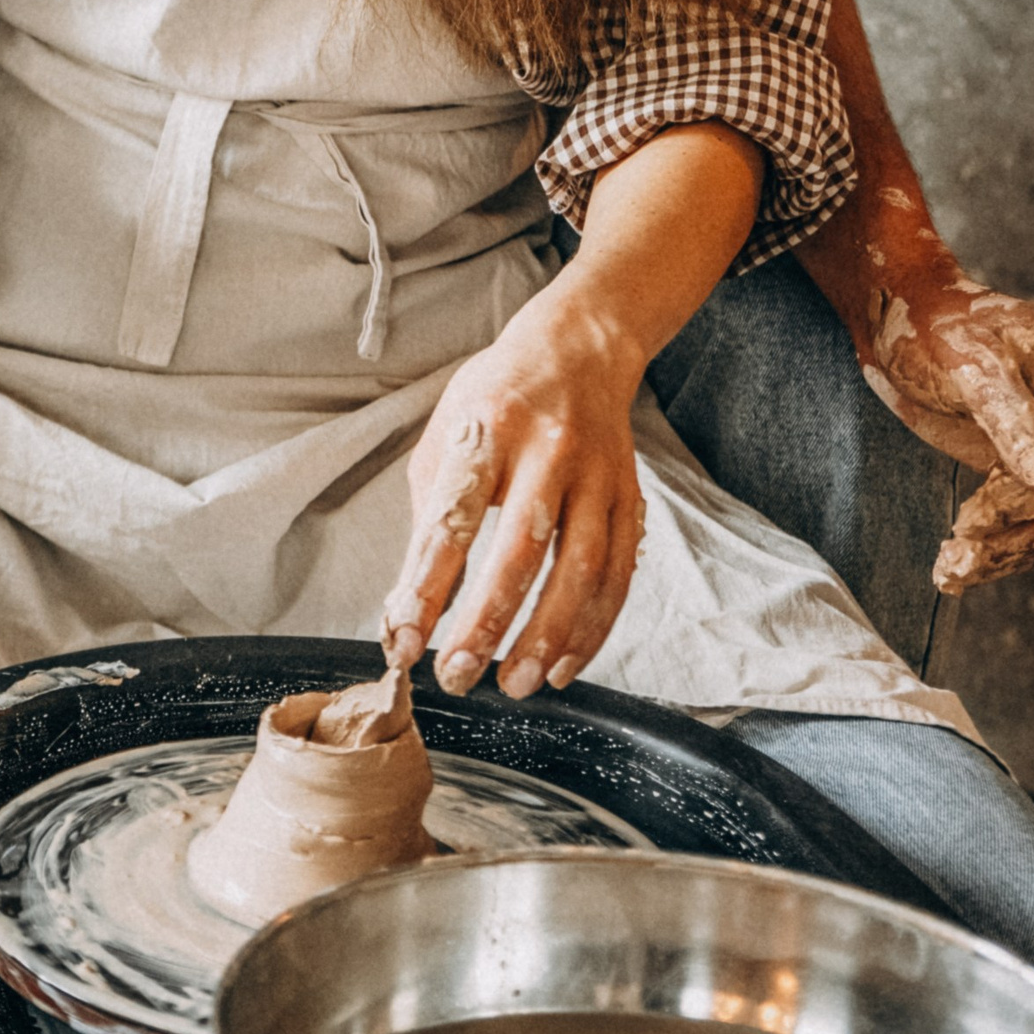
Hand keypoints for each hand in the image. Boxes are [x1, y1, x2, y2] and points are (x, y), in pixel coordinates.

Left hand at [382, 290, 645, 698]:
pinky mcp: (630, 498)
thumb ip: (429, 521)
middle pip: (520, 551)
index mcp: (486, 432)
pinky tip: (561, 664)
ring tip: (514, 684)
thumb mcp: (445, 439)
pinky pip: (617, 575)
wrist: (577, 349)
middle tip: (458, 676)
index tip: (404, 643)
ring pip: (579, 570)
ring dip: (546, 637)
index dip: (426, 589)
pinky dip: (591, 628)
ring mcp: (596, 476)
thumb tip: (408, 609)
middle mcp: (547, 452)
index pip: (451, 522)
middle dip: (487, 623)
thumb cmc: (493, 401)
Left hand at [860, 271, 1033, 592]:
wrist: (896, 321)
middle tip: (956, 560)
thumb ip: (1014, 422)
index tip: (977, 515)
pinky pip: (1029, 518)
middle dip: (1018, 536)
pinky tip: (956, 569)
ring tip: (950, 571)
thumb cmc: (933, 324)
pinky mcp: (1032, 466)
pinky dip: (996, 545)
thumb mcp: (971, 366)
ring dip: (1005, 552)